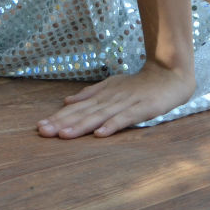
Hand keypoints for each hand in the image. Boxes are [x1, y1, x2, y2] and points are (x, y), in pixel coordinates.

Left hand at [37, 61, 194, 138]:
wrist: (169, 74)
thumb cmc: (138, 84)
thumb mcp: (111, 86)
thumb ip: (89, 94)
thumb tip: (65, 101)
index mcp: (101, 96)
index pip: (76, 109)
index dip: (58, 117)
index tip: (40, 126)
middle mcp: (109, 100)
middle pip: (82, 113)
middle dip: (62, 122)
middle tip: (43, 131)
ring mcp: (125, 104)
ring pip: (99, 116)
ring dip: (81, 126)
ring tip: (63, 135)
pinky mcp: (141, 108)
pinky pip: (125, 118)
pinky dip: (112, 126)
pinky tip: (100, 134)